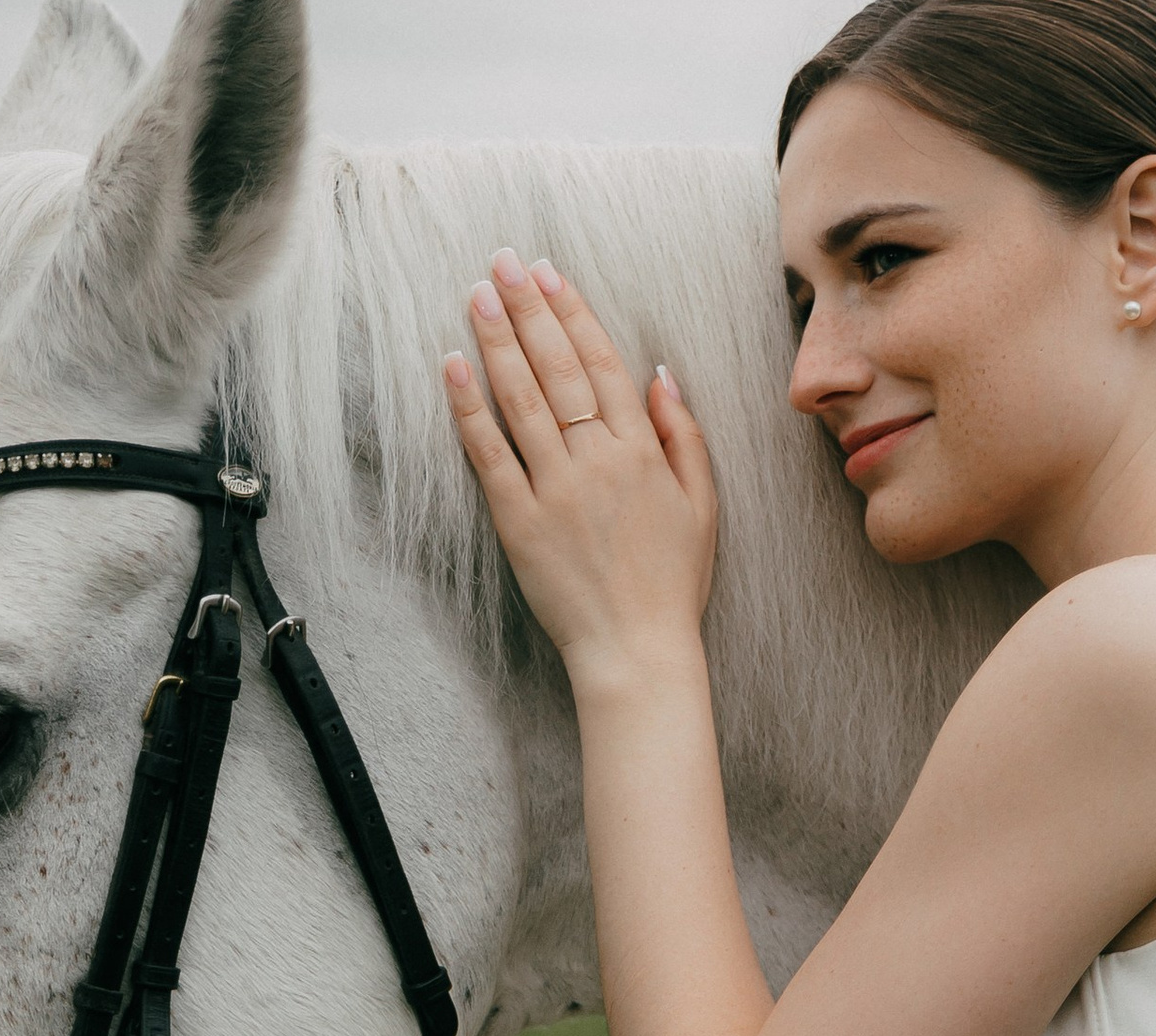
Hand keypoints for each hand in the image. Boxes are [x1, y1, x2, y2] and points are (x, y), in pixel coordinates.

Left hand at [445, 250, 716, 687]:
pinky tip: (453, 366)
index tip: (547, 273)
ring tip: (476, 295)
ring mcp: (555, 490)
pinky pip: (490, 453)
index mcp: (642, 451)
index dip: (572, 312)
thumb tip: (660, 374)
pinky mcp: (519, 522)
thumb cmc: (671, 586)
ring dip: (497, 341)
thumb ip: (684, 436)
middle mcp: (598, 460)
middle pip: (557, 368)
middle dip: (527, 309)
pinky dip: (469, 407)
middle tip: (502, 263)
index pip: (602, 364)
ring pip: (522, 399)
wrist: (636, 651)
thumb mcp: (702, 506)